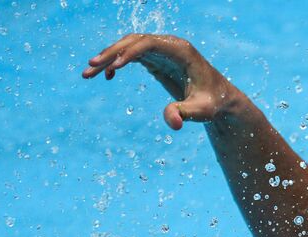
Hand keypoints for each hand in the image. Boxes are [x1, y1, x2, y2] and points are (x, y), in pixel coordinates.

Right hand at [82, 34, 236, 129]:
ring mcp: (161, 51)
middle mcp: (169, 45)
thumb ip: (186, 114)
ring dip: (108, 58)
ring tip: (88, 73)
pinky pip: (132, 56)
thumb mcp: (202, 112)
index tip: (114, 66)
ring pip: (128, 47)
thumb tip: (172, 123)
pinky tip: (108, 76)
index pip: (149, 44)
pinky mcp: (157, 60)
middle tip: (90, 67)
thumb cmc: (213, 104)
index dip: (130, 52)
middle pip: (134, 42)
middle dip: (111, 53)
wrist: (220, 100)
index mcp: (180, 51)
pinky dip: (118, 63)